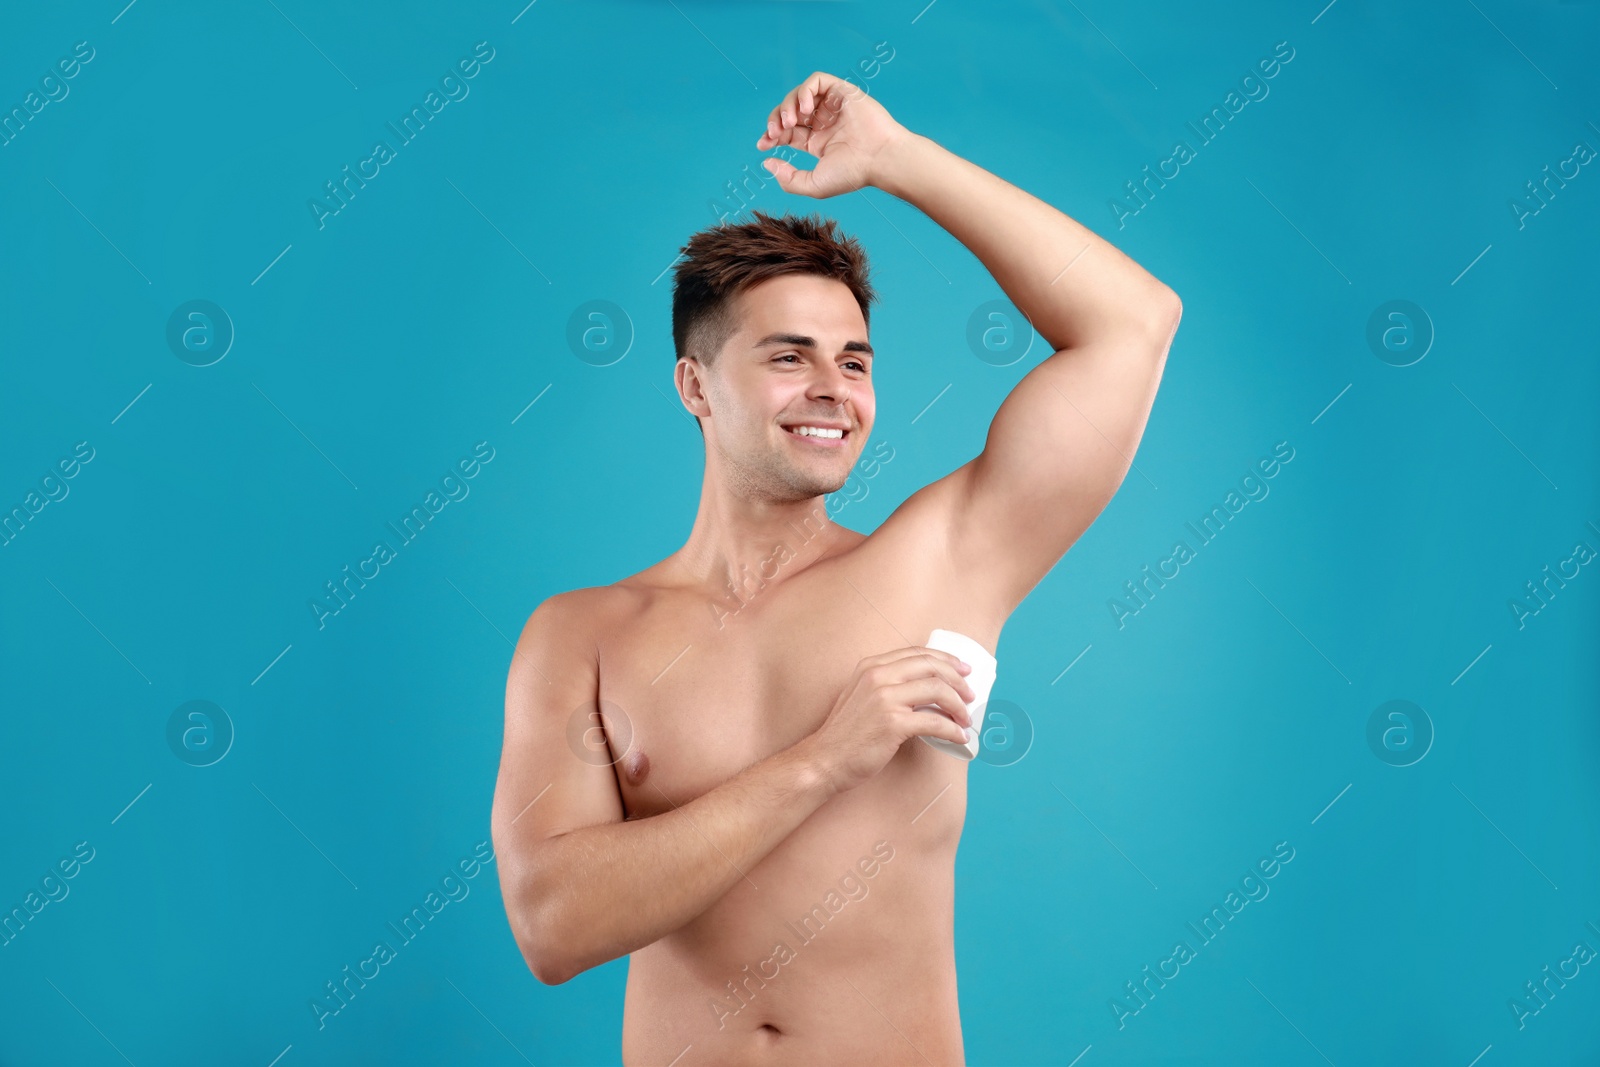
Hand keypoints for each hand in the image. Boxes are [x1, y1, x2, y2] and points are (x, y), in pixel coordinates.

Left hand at [755, 71, 909, 198]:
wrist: (880, 158)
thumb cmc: (853, 173)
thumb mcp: (814, 184)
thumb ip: (788, 179)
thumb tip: (767, 162)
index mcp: (816, 142)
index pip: (786, 132)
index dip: (771, 135)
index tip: (763, 145)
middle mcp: (823, 122)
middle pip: (789, 111)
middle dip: (776, 119)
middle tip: (774, 132)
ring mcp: (832, 106)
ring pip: (800, 94)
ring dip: (788, 106)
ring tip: (790, 121)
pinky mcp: (842, 91)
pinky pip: (817, 81)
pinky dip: (805, 91)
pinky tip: (806, 109)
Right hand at [803, 646, 975, 794]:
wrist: (824, 760)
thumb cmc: (845, 734)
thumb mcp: (860, 696)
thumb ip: (885, 685)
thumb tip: (924, 690)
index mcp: (871, 666)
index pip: (917, 653)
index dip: (945, 659)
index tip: (962, 670)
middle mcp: (878, 676)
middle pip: (931, 667)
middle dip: (958, 679)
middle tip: (970, 694)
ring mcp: (885, 698)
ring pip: (938, 690)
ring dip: (959, 704)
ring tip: (965, 718)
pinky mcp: (893, 723)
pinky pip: (934, 721)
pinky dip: (952, 729)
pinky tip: (958, 736)